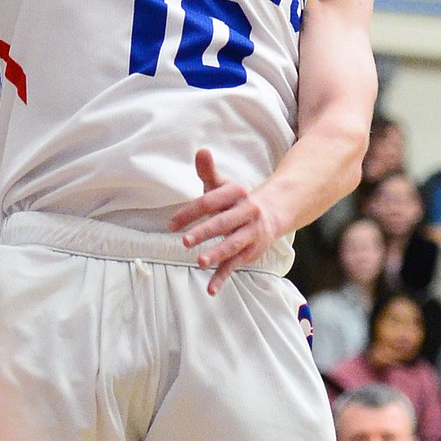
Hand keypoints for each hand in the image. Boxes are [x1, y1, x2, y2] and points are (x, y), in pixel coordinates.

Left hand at [169, 150, 280, 293]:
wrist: (270, 214)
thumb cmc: (235, 200)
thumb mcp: (222, 185)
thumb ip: (208, 171)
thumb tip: (201, 150)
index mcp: (236, 194)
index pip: (210, 202)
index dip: (190, 213)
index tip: (170, 225)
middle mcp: (246, 213)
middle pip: (223, 222)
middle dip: (204, 231)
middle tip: (184, 241)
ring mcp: (249, 233)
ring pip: (232, 244)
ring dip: (216, 253)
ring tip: (199, 262)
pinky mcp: (249, 251)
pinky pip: (234, 265)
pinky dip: (222, 278)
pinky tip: (210, 290)